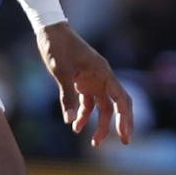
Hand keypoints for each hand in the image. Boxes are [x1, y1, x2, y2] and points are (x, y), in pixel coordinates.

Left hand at [35, 22, 133, 145]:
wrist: (50, 31)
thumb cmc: (58, 47)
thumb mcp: (61, 72)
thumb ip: (67, 96)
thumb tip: (70, 121)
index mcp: (103, 73)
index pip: (121, 98)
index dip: (125, 117)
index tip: (125, 134)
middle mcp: (102, 78)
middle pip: (117, 104)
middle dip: (120, 124)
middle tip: (125, 142)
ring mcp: (93, 81)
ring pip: (103, 107)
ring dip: (100, 124)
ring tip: (94, 143)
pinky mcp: (83, 83)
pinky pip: (88, 103)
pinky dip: (84, 115)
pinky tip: (76, 126)